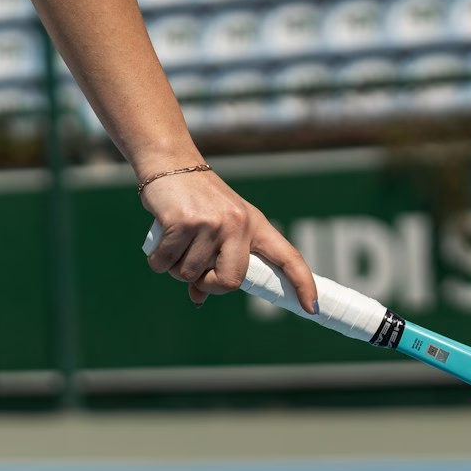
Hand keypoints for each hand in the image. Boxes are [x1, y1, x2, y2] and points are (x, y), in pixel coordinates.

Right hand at [141, 171, 316, 311]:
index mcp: (255, 225)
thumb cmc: (195, 201)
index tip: (312, 308)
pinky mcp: (184, 221)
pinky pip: (166, 263)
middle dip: (207, 285)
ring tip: (175, 242)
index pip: (288, 258)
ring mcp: (212, 222)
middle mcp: (238, 224)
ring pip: (191, 274)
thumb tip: (198, 299)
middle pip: (230, 283)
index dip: (303, 284)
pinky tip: (160, 241)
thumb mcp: (216, 227)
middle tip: (195, 271)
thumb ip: (213, 263)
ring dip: (176, 268)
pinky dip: (158, 260)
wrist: (170, 163)